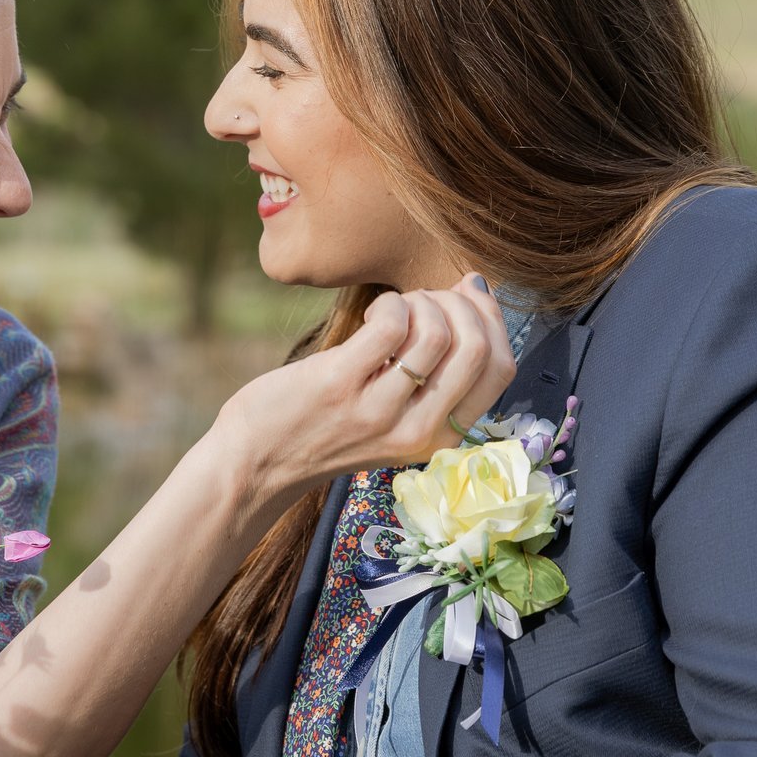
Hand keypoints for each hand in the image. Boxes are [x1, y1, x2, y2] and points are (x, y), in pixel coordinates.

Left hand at [213, 274, 515, 504]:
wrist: (256, 463)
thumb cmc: (326, 428)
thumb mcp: (396, 418)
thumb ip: (435, 375)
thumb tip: (475, 293)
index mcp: (439, 437)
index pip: (501, 371)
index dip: (493, 320)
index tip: (468, 295)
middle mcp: (417, 431)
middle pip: (477, 349)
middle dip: (460, 304)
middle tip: (425, 299)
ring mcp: (379, 411)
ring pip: (438, 333)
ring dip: (421, 301)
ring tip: (395, 307)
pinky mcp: (340, 385)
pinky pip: (391, 325)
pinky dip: (388, 303)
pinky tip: (372, 311)